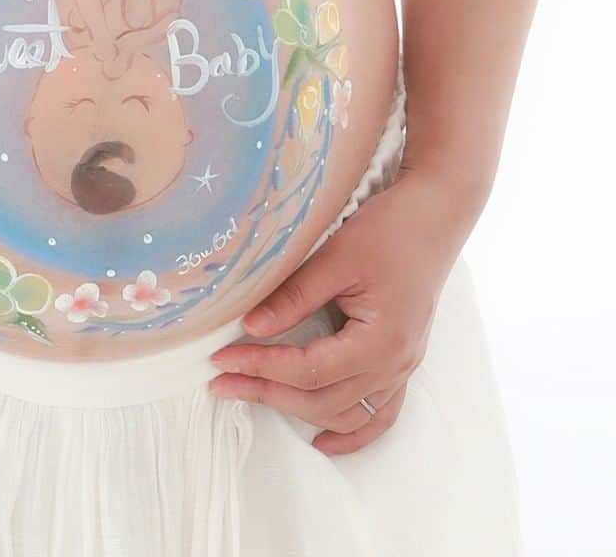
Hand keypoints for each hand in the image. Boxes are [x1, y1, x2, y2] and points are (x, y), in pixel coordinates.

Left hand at [208, 170, 465, 453]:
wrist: (435, 217)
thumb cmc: (390, 230)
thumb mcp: (337, 256)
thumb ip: (295, 295)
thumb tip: (251, 327)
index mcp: (381, 340)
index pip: (310, 370)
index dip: (263, 367)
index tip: (223, 359)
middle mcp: (395, 364)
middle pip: (323, 399)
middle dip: (268, 392)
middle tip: (222, 381)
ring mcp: (402, 367)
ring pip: (346, 413)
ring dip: (298, 410)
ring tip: (254, 395)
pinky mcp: (401, 361)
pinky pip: (380, 413)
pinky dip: (351, 432)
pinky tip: (322, 441)